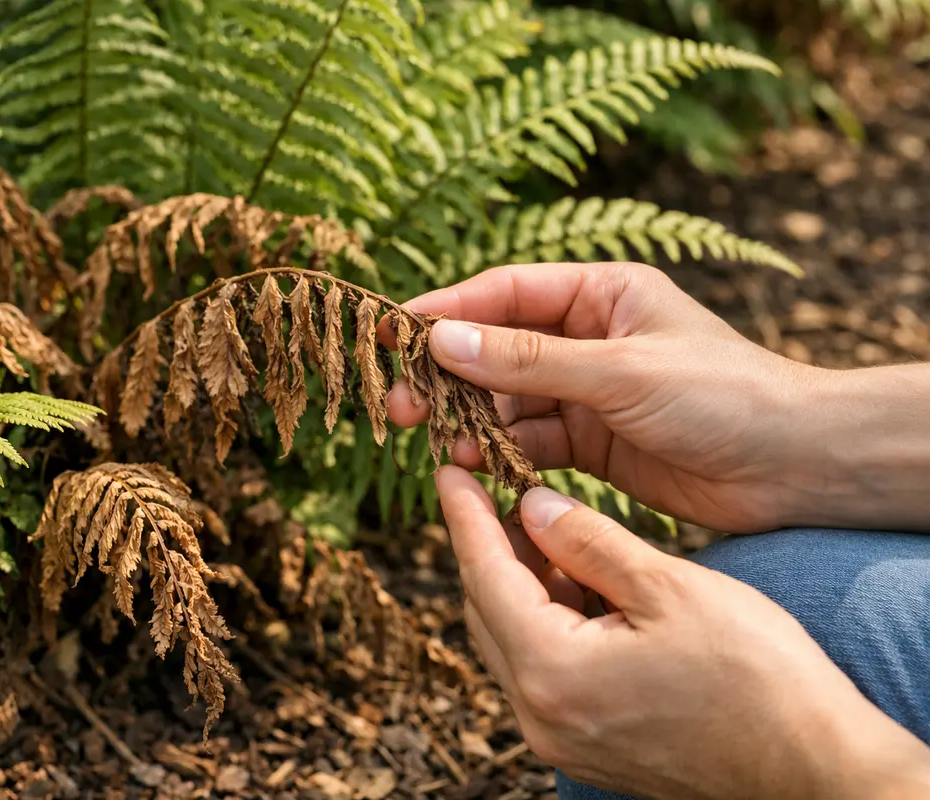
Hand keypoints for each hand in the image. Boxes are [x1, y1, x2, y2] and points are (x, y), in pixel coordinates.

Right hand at [384, 261, 830, 532]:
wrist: (793, 468)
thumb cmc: (724, 395)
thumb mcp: (620, 370)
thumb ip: (528, 361)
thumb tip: (442, 341)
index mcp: (600, 293)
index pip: (503, 293)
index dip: (445, 312)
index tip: (392, 334)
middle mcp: (587, 338)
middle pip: (494, 350)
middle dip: (446, 376)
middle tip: (397, 404)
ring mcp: (586, 393)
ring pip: (505, 402)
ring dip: (471, 420)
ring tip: (439, 443)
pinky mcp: (591, 444)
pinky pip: (528, 443)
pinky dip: (501, 455)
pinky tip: (477, 465)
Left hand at [438, 467, 929, 799]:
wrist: (815, 770)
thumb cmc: (758, 678)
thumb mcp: (670, 587)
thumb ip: (588, 540)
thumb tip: (529, 503)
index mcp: (552, 670)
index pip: (484, 573)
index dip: (465, 513)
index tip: (448, 469)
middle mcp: (540, 712)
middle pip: (487, 608)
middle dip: (489, 544)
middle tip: (498, 488)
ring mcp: (559, 735)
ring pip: (513, 637)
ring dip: (521, 581)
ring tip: (543, 526)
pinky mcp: (585, 743)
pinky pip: (542, 667)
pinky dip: (548, 618)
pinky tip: (575, 581)